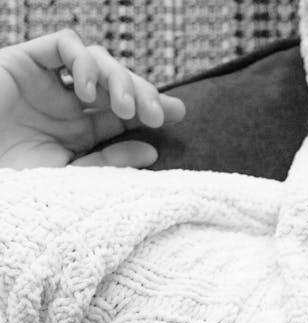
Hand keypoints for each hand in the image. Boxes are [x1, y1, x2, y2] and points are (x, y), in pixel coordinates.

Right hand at [0, 28, 184, 169]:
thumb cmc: (19, 184)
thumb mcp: (71, 179)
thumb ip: (108, 164)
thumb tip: (151, 150)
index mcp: (80, 133)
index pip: (124, 112)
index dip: (153, 106)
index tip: (179, 113)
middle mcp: (67, 104)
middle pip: (117, 83)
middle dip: (143, 92)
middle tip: (157, 114)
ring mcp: (48, 82)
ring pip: (97, 60)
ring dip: (119, 79)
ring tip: (125, 109)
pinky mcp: (26, 61)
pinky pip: (65, 44)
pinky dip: (84, 61)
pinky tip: (87, 91)